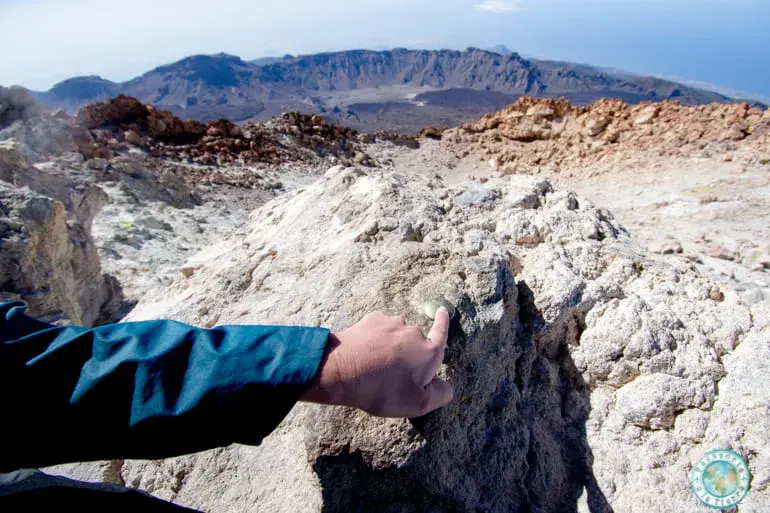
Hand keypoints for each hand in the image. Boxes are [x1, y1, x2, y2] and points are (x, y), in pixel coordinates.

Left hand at [302, 308, 453, 417]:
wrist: (343, 370)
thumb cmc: (382, 390)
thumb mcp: (417, 404)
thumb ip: (439, 395)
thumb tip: (446, 386)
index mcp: (428, 352)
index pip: (442, 334)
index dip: (443, 323)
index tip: (442, 311)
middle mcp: (414, 333)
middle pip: (415, 343)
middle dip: (409, 356)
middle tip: (393, 377)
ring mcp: (392, 323)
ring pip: (396, 336)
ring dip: (391, 347)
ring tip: (375, 366)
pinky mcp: (373, 320)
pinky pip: (379, 329)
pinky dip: (376, 339)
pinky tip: (365, 353)